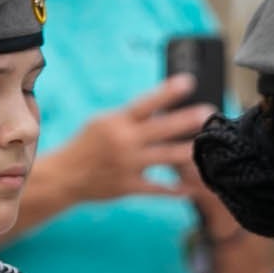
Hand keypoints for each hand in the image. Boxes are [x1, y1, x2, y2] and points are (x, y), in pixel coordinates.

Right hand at [53, 77, 215, 205]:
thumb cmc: (89, 145)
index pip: (145, 103)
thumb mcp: (104, 123)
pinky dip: (176, 190)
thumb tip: (164, 108)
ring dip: (187, 152)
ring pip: (164, 157)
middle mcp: (123, 141)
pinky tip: (193, 189)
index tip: (189, 82)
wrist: (65, 176)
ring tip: (207, 148)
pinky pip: (157, 188)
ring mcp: (127, 165)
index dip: (167, 93)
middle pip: (160, 129)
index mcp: (117, 122)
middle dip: (185, 120)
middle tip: (209, 113)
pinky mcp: (128, 186)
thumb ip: (132, 118)